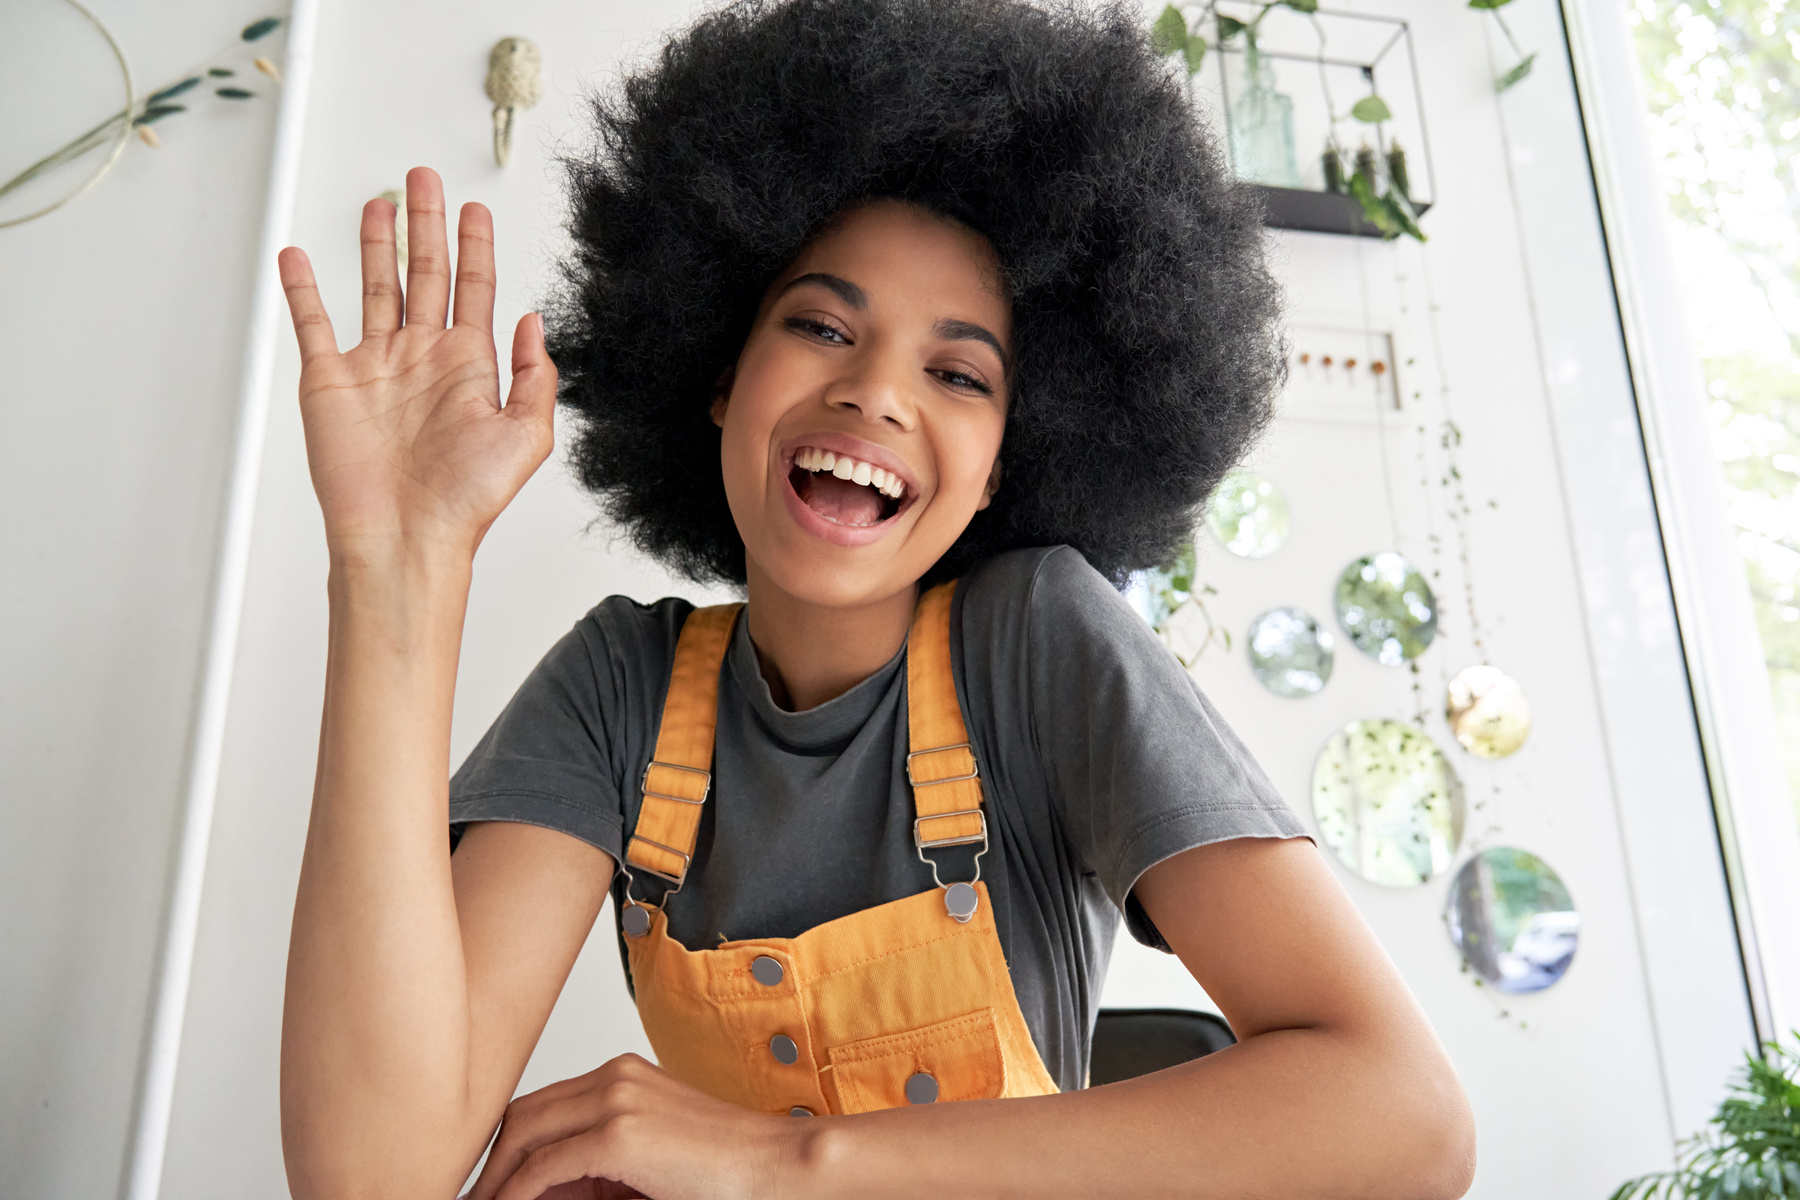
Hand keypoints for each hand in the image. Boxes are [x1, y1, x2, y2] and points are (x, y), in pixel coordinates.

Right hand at [276, 166, 555, 560]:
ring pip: (376, 287)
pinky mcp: (330, 380)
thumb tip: (532, 319)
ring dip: (377, 244)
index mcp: (469, 366)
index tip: (476, 209)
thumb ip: (535, 376)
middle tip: (424, 180)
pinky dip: (302, 289)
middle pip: (427, 272)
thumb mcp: (527, 435)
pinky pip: (312, 323)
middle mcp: (422, 359)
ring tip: (380, 204)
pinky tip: (297, 257)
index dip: (476, 245)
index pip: (475, 288)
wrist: (405, 536)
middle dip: (427, 224)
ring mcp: (376, 366)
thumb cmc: (464, 499)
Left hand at [467, 1054, 809, 1199]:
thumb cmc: (725, 1171)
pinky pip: (543, 1168)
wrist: (778, 1167)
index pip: (541, 1106)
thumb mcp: (647, 1160)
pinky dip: (516, 1194)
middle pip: (522, 1115)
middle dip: (492, 1164)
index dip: (506, 1149)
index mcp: (622, 1075)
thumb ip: (596, 1166)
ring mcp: (616, 1101)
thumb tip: (540, 1190)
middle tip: (476, 1199)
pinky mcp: (619, 1135)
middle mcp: (614, 1077)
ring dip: (496, 1180)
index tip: (491, 1186)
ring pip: (523, 1136)